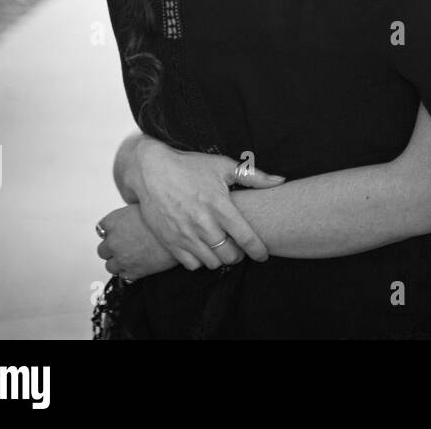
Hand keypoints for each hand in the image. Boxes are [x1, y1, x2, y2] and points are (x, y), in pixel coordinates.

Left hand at [96, 205, 178, 281]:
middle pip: (103, 249)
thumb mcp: (146, 206)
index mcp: (114, 221)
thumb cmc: (168, 218)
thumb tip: (132, 217)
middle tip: (127, 246)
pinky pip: (123, 276)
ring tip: (133, 257)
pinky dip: (129, 272)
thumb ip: (132, 214)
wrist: (184, 234)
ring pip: (110, 265)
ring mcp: (121, 258)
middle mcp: (114, 240)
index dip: (112, 231)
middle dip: (113, 249)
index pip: (101, 229)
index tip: (120, 231)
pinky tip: (140, 265)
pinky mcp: (132, 272)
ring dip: (119, 262)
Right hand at [129, 138, 283, 269]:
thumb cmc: (190, 167)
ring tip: (222, 248)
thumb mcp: (223, 166)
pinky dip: (200, 260)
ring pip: (211, 262)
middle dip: (239, 255)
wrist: (150, 171)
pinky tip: (203, 249)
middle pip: (229, 255)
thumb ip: (254, 176)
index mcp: (220, 206)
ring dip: (220, 259)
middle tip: (239, 248)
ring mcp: (185, 235)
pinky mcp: (169, 241)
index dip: (258, 250)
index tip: (263, 254)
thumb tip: (280, 181)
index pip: (246, 238)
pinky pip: (190, 264)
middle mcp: (203, 224)